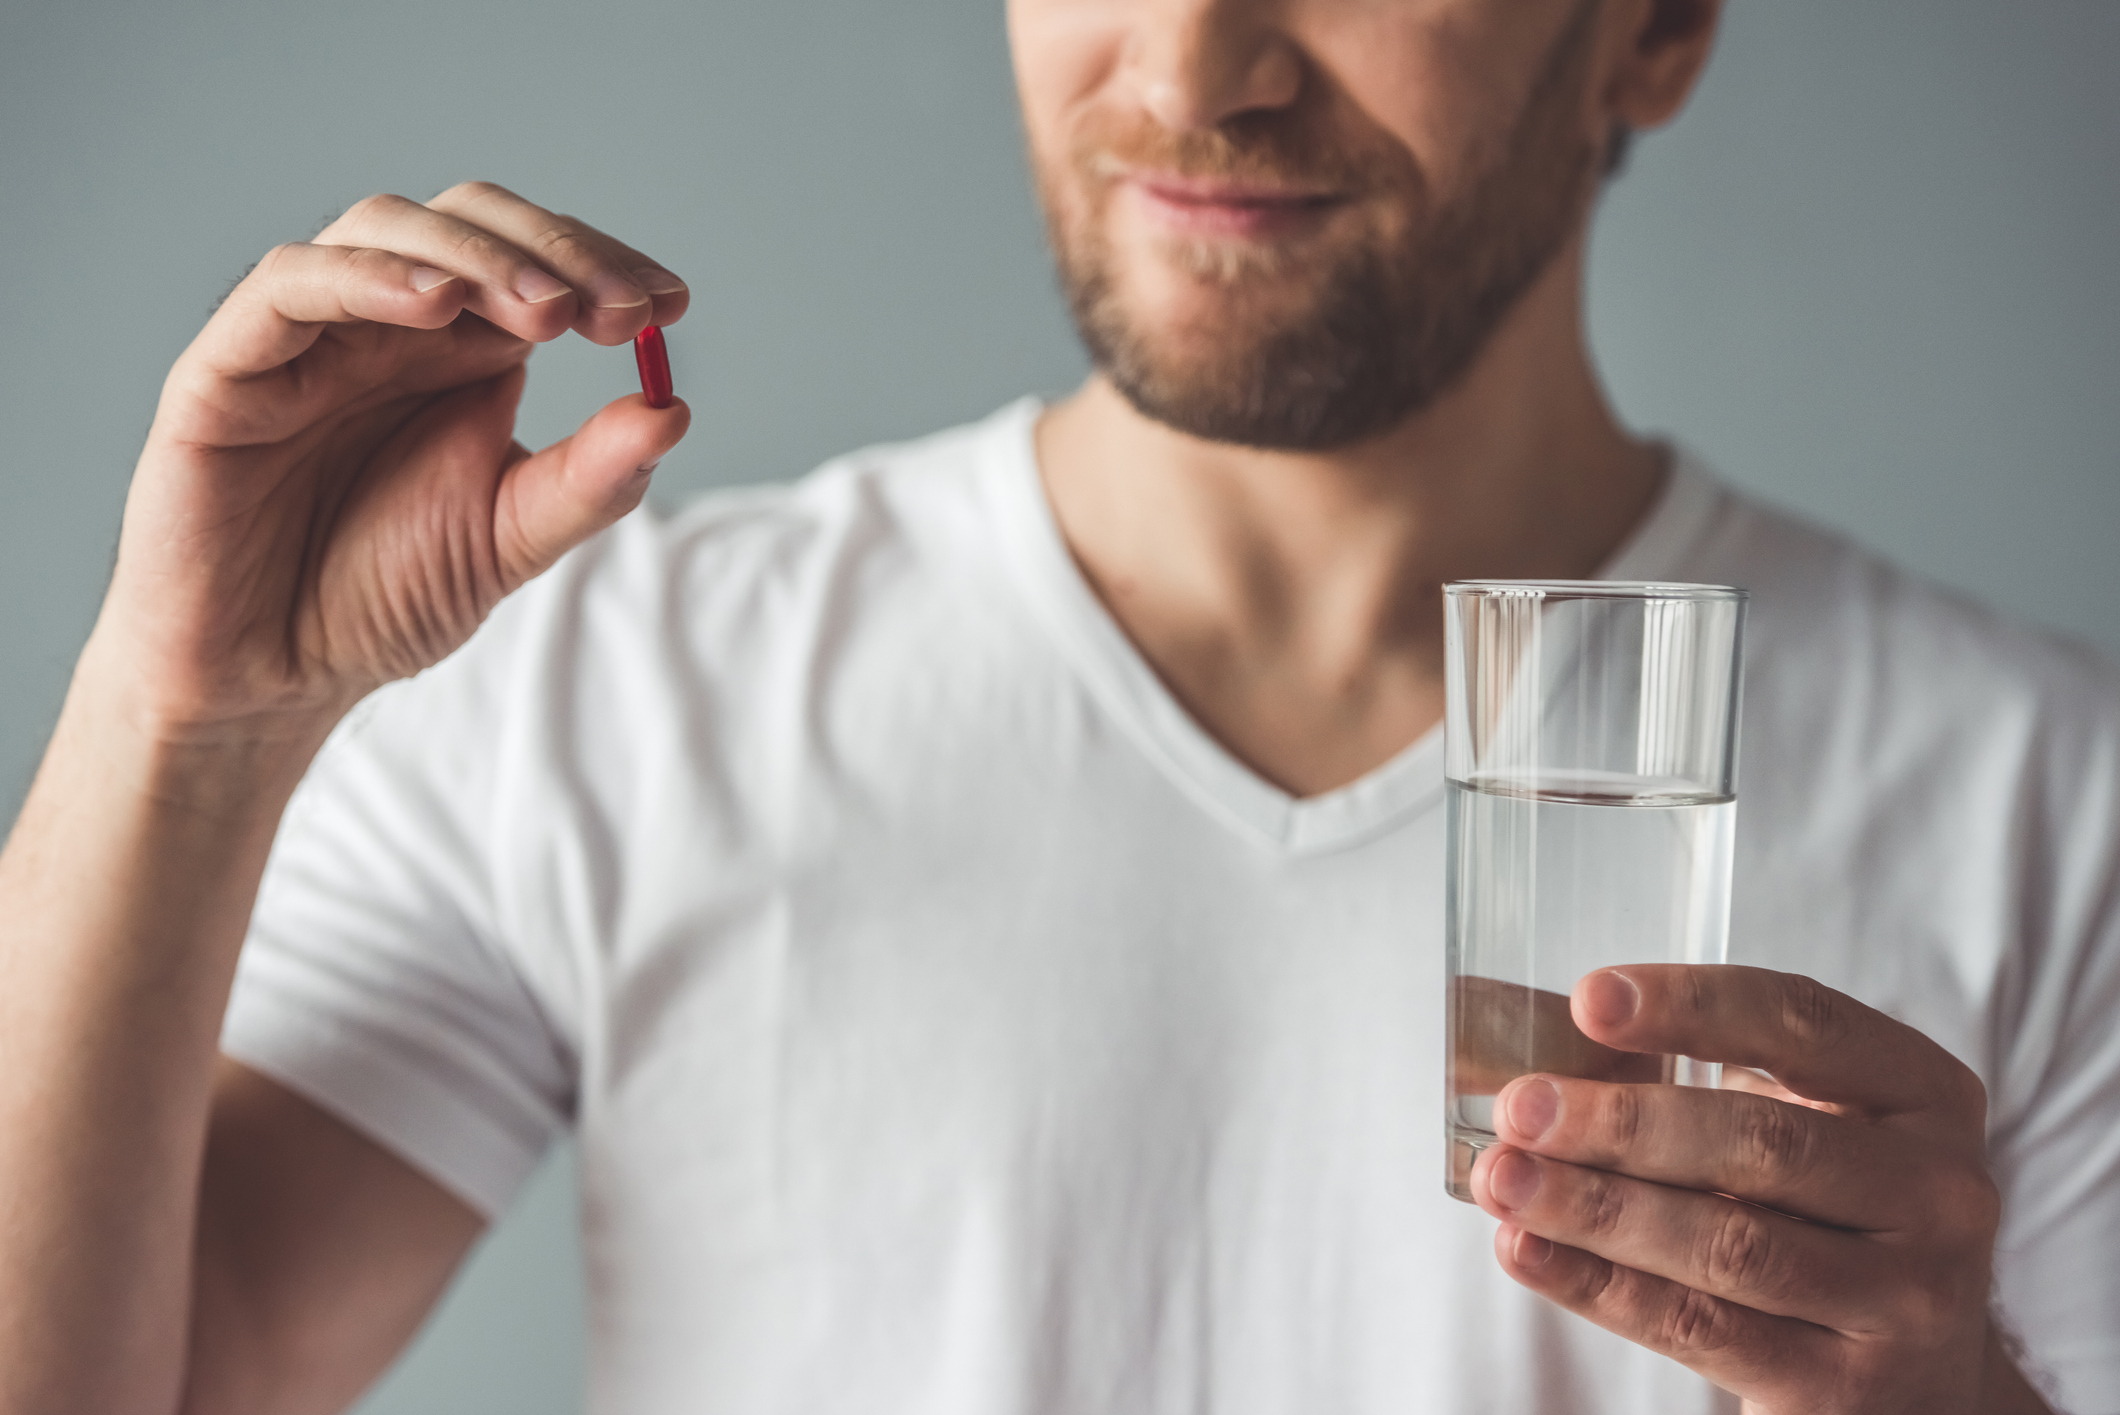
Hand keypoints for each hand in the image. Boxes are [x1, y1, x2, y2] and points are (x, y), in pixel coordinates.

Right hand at [88, 181, 691, 743]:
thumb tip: (674, 412)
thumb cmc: (379, 598)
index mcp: (459, 352)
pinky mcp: (228, 367)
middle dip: (554, 253)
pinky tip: (437, 306)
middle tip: (621, 309)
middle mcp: (385, 324)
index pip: (534, 261)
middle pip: (469, 225)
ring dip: (475, 259)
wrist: (271, 678)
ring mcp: (306, 336)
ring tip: (547, 309)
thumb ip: (589, 481)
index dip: (602, 264)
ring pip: (382, 230)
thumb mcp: (510, 539)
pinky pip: (287, 287)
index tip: (670, 303)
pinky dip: (365, 279)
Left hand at [1468, 965, 2051, 1413]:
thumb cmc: (1830, 1221)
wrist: (1922, 1384)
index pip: (1805, 1025)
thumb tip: (1546, 1070)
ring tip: (1503, 1179)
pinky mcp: (1847, 1391)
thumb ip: (1710, 1088)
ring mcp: (1907, 1301)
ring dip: (1596, 1206)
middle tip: (1521, 1108)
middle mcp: (1940, 1193)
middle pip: (1763, 1142)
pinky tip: (1527, 1249)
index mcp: (1928, 1094)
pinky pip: (1701, 1328)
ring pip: (1729, 1243)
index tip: (1589, 999)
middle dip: (1624, 1122)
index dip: (1693, 1005)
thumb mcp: (1812, 1133)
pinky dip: (1598, 1285)